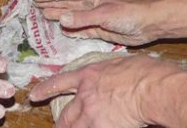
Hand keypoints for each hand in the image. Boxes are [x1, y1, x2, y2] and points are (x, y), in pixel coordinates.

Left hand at [29, 55, 183, 127]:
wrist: (152, 88)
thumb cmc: (145, 72)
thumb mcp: (121, 64)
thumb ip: (111, 72)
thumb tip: (114, 76)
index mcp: (89, 75)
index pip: (60, 82)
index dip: (45, 89)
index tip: (34, 95)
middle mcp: (85, 96)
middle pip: (65, 114)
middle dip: (60, 124)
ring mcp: (92, 115)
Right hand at [33, 0, 159, 45]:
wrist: (149, 25)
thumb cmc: (128, 14)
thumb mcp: (104, 15)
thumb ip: (82, 18)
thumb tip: (61, 19)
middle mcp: (94, 4)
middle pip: (69, 3)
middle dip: (54, 3)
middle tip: (36, 4)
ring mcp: (98, 17)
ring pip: (75, 16)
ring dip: (61, 16)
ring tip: (45, 15)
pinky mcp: (103, 29)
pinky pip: (83, 29)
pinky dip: (73, 29)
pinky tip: (64, 30)